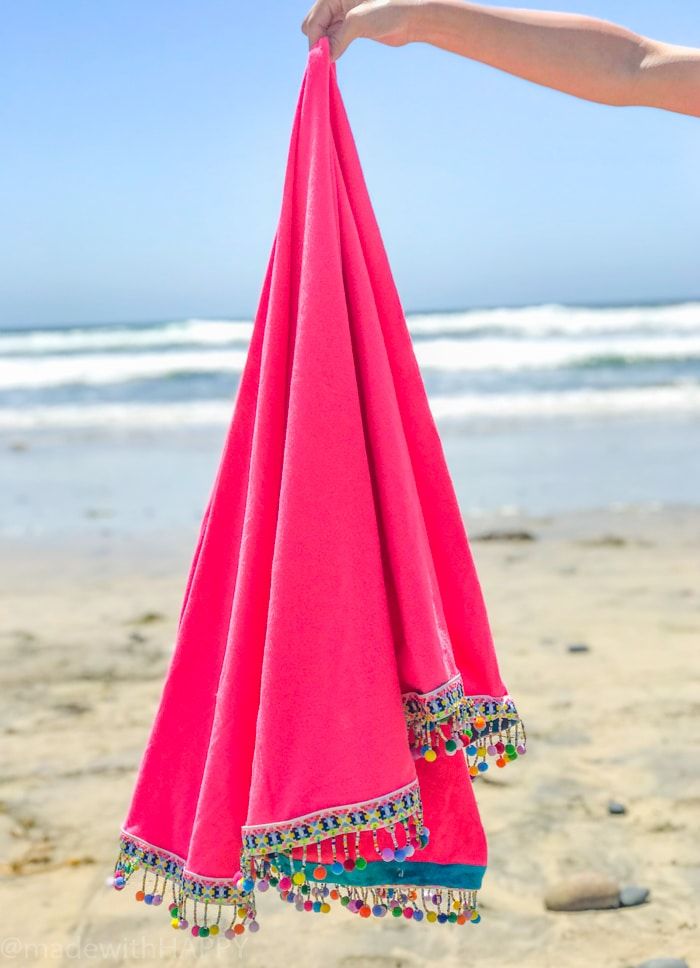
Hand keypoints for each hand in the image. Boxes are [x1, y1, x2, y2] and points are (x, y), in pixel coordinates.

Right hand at [301, 0, 421, 60]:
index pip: (314, 19)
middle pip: (314, 25)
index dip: (315, 39)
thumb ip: (338, 38)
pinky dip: (333, 49)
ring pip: (323, 34)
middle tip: (327, 57)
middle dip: (318, 42)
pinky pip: (333, 39)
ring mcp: (342, 14)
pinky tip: (335, 58)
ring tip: (331, 61)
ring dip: (325, 48)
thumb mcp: (359, 21)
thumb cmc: (389, 9)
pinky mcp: (350, 27)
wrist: (412, 16)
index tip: (321, 59)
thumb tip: (325, 57)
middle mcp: (336, 2)